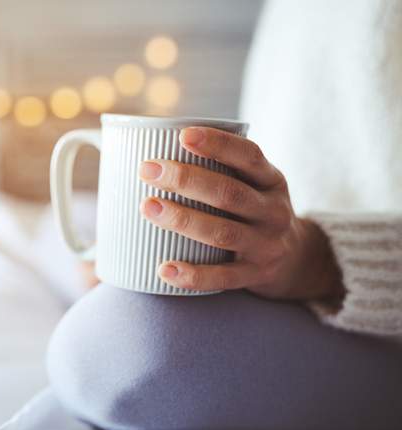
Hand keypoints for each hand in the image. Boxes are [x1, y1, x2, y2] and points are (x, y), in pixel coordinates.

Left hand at [138, 127, 343, 300]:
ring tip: (147, 207)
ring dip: (183, 220)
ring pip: (223, 233)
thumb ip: (218, 170)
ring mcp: (265, 246)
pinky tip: (164, 269)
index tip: (183, 135)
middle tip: (147, 170)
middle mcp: (272, 211)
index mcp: (271, 180)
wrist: (298, 261)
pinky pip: (222, 277)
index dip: (218, 144)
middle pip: (229, 194)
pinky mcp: (255, 276)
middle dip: (186, 180)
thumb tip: (147, 146)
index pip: (249, 156)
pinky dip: (192, 274)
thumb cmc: (254, 212)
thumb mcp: (254, 185)